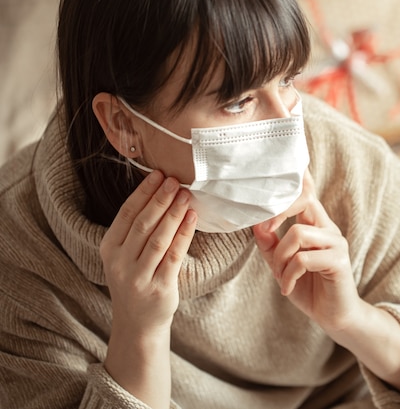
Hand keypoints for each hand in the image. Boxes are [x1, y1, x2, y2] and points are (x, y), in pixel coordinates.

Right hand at [100, 170, 196, 335]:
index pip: (126, 214)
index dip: (143, 192)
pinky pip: (173, 255)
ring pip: (158, 238)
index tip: (158, 174)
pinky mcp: (159, 288)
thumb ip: (136, 230)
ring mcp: (139, 277)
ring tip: (186, 195)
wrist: (138, 323)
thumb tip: (160, 192)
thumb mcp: (125, 255)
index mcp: (109, 249)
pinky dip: (184, 234)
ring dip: (174, 214)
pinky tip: (192, 218)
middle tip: (175, 180)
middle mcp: (120, 263)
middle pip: (143, 224)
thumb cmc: (136, 280)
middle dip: (160, 199)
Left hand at [253, 171, 360, 331]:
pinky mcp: (339, 261)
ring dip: (281, 257)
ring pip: (298, 233)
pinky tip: (287, 289)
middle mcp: (328, 229)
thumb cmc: (309, 288)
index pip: (307, 193)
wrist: (333, 317)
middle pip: (304, 201)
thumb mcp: (282, 265)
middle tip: (264, 232)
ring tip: (280, 277)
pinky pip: (303, 259)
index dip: (297, 179)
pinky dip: (289, 275)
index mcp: (316, 224)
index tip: (279, 177)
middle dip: (277, 214)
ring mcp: (336, 243)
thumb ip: (270, 245)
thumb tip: (255, 224)